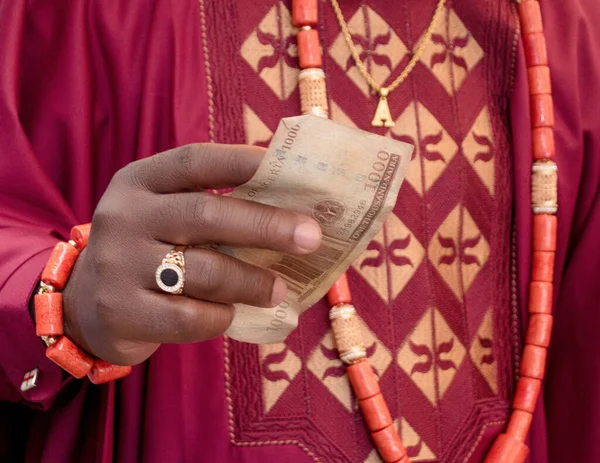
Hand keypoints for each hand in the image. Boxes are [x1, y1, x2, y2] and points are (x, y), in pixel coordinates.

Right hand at [62, 144, 321, 364]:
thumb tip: (291, 209)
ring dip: (252, 281)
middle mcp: (124, 216)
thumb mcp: (163, 215)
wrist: (84, 305)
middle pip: (205, 214)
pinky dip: (221, 316)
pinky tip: (231, 314)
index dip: (244, 162)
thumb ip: (210, 207)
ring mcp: (119, 265)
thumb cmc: (147, 253)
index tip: (292, 168)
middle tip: (311, 237)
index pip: (196, 161)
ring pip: (204, 272)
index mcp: (139, 182)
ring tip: (280, 289)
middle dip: (266, 225)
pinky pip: (189, 317)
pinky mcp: (122, 312)